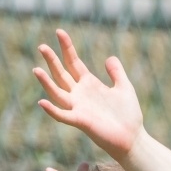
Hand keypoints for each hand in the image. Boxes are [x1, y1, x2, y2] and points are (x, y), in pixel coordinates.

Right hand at [34, 30, 144, 157]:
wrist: (133, 138)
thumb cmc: (129, 115)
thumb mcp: (124, 87)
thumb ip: (117, 73)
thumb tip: (109, 57)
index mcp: (89, 85)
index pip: (73, 62)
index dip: (67, 48)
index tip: (59, 32)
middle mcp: (80, 95)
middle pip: (62, 74)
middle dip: (52, 61)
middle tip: (42, 46)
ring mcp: (79, 108)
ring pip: (57, 93)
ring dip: (46, 83)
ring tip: (36, 69)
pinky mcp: (81, 121)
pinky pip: (63, 116)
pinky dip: (52, 110)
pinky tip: (42, 102)